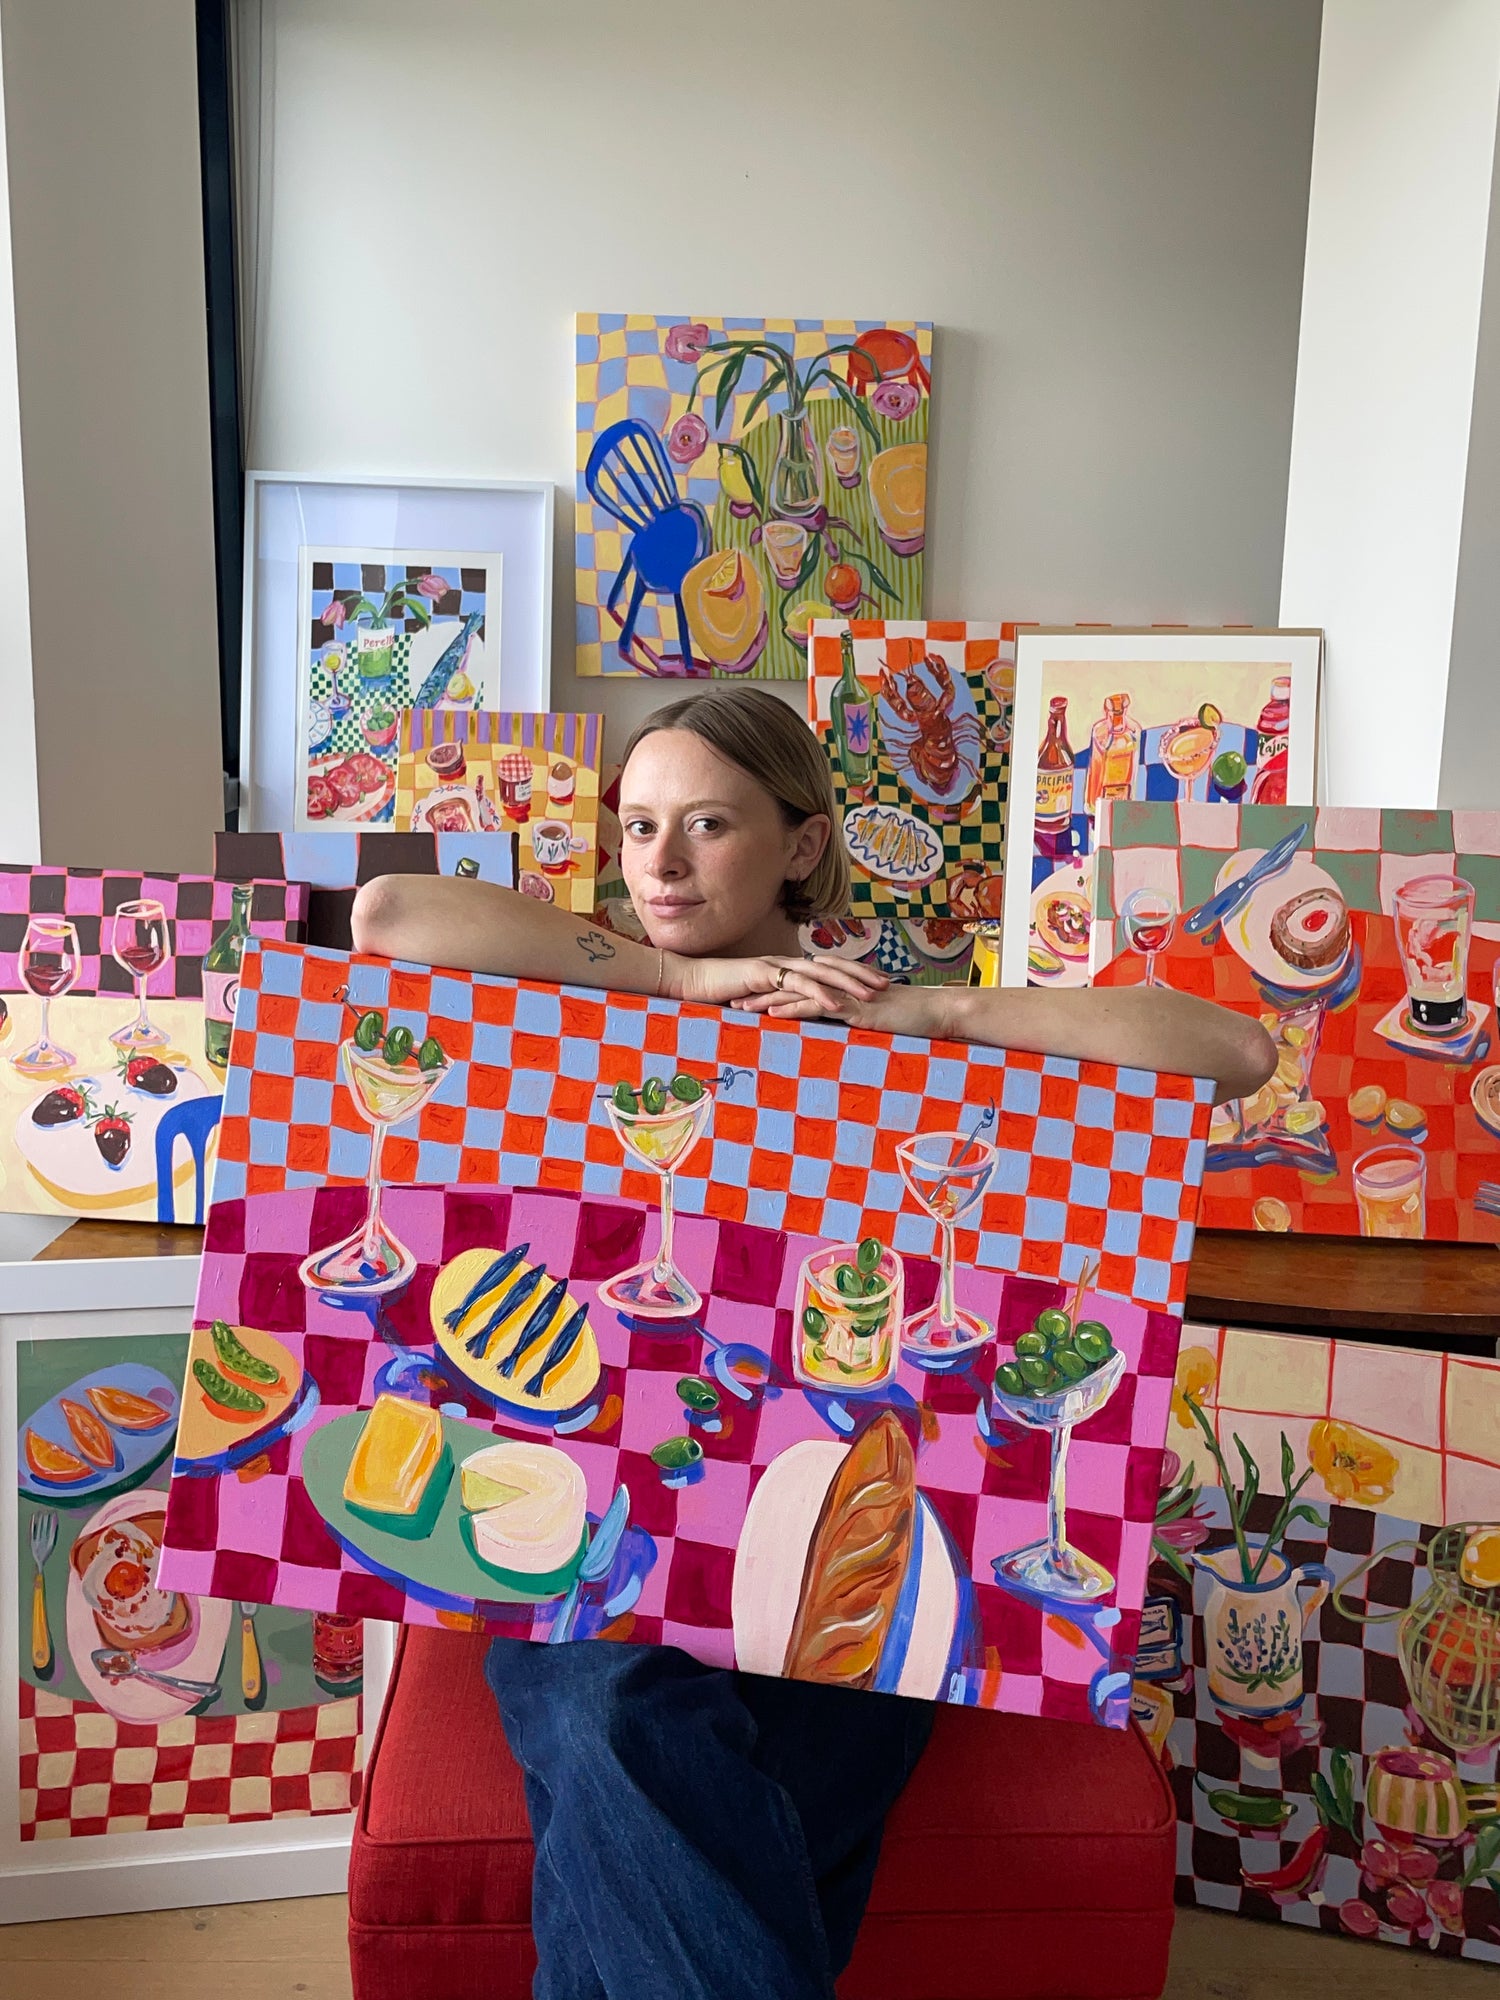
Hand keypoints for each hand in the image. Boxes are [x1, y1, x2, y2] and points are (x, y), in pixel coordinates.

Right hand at [674, 953, 890, 1019]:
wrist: (689, 983)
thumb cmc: (718, 995)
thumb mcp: (755, 1003)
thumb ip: (775, 1006)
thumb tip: (793, 1021)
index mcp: (786, 968)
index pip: (826, 969)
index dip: (852, 975)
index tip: (875, 984)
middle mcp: (785, 963)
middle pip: (831, 966)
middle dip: (860, 974)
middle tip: (887, 984)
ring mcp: (775, 966)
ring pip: (821, 973)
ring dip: (848, 984)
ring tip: (872, 995)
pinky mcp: (763, 975)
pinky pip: (797, 984)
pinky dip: (820, 995)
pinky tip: (837, 1006)